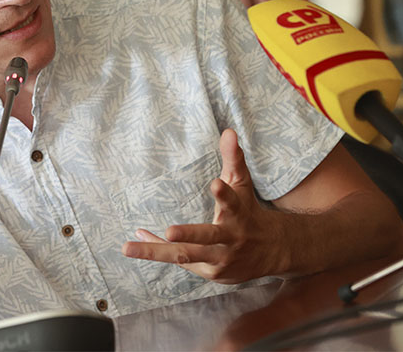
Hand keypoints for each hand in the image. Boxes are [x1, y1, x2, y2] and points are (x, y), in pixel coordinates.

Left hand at [121, 129, 285, 283]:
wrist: (273, 251)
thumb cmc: (248, 211)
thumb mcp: (242, 184)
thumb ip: (233, 158)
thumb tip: (228, 131)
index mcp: (239, 213)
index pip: (232, 202)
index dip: (224, 194)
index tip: (216, 183)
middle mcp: (231, 238)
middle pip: (208, 237)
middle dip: (189, 234)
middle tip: (169, 231)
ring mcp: (221, 258)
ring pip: (186, 255)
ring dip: (157, 251)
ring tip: (128, 246)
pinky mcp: (211, 272)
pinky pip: (180, 260)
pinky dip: (157, 250)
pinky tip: (137, 241)